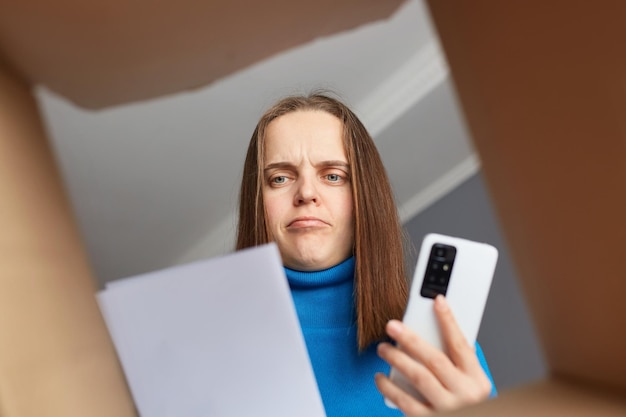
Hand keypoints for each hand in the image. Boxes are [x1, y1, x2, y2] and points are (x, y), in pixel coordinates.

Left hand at [374, 295, 491, 415]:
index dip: (449, 321)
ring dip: (397, 359)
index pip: (461, 345)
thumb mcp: (470, 383)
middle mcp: (464, 394)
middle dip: (411, 340)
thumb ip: (456, 362)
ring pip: (418, 378)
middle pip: (435, 360)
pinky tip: (380, 377)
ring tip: (383, 348)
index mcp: (476, 380)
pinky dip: (389, 388)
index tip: (437, 301)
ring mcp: (447, 409)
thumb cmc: (464, 404)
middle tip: (392, 326)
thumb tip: (434, 330)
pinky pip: (405, 402)